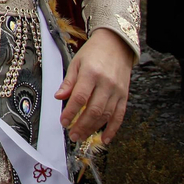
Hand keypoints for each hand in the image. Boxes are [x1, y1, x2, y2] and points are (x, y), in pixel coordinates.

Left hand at [56, 28, 134, 143]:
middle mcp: (106, 83)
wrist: (116, 44)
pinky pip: (120, 116)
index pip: (80, 97)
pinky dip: (113, 129)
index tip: (63, 122)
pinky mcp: (125, 96)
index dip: (70, 112)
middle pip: (94, 110)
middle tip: (72, 135)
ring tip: (81, 136)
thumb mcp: (76, 62)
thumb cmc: (94, 53)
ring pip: (106, 115)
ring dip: (93, 129)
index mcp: (91, 73)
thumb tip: (58, 97)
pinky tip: (105, 139)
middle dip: (81, 125)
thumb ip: (69, 82)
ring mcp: (117, 91)